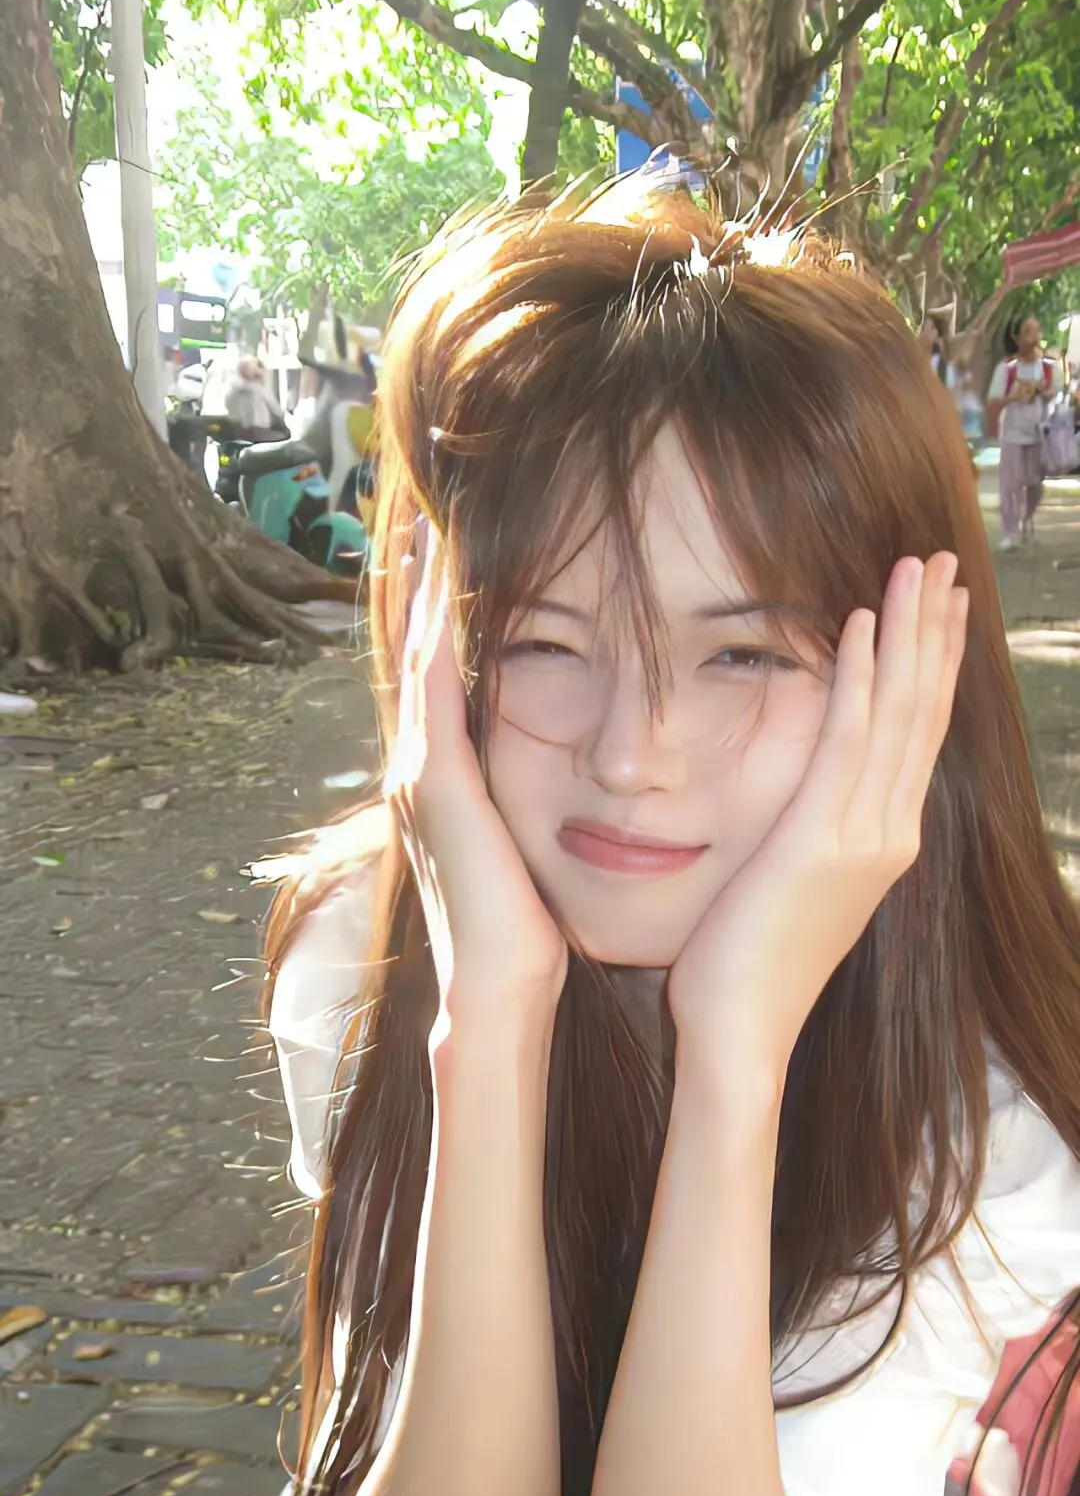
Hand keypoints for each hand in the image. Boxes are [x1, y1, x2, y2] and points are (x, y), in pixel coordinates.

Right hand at [386, 523, 567, 1016]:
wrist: (499, 996)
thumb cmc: (529, 942)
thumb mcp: (530, 855)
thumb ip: (534, 810)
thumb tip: (585, 780)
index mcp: (444, 782)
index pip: (437, 674)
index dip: (435, 610)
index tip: (447, 545)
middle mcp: (419, 767)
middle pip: (408, 646)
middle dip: (410, 577)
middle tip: (414, 498)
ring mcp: (419, 771)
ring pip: (410, 649)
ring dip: (414, 580)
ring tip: (420, 510)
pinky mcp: (435, 780)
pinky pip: (431, 678)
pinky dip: (433, 619)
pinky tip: (442, 566)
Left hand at [667, 555, 967, 1086]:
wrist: (742, 1031)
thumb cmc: (747, 969)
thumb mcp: (790, 888)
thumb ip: (809, 839)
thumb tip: (800, 805)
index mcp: (884, 844)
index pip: (918, 737)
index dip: (931, 667)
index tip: (940, 608)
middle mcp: (890, 835)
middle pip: (924, 713)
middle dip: (935, 632)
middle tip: (947, 562)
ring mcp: (865, 838)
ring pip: (898, 714)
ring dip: (907, 633)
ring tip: (918, 566)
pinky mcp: (823, 841)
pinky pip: (848, 741)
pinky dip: (859, 678)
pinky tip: (861, 624)